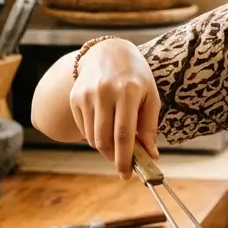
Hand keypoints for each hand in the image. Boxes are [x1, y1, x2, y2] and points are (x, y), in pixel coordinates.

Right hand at [69, 38, 160, 178]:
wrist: (108, 52)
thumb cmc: (136, 77)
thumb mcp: (150, 96)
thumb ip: (150, 126)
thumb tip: (151, 155)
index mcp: (128, 92)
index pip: (124, 134)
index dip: (124, 158)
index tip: (127, 175)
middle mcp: (104, 92)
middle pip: (105, 139)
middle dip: (114, 158)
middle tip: (123, 166)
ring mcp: (87, 95)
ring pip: (92, 137)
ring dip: (105, 148)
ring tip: (117, 145)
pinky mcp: (75, 98)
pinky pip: (84, 129)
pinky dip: (94, 137)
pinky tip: (105, 130)